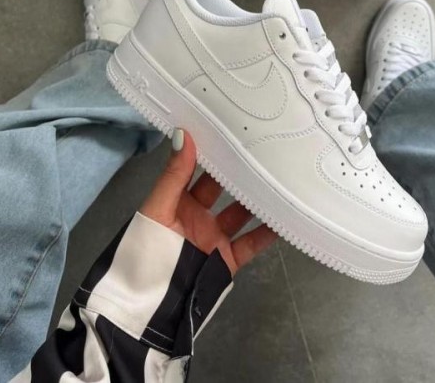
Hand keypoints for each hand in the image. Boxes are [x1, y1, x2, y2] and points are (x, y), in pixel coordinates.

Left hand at [140, 129, 276, 274]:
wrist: (152, 304)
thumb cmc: (148, 249)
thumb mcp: (158, 208)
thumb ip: (174, 175)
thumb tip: (184, 133)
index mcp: (177, 201)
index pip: (196, 169)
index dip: (211, 151)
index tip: (231, 129)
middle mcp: (198, 216)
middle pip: (223, 189)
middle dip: (239, 171)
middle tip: (262, 148)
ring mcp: (214, 237)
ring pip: (241, 213)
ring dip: (258, 198)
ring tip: (280, 176)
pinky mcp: (228, 259)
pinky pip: (252, 242)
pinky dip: (269, 232)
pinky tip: (286, 217)